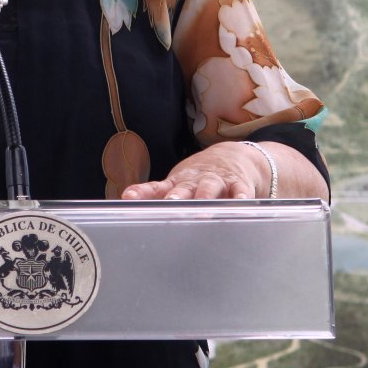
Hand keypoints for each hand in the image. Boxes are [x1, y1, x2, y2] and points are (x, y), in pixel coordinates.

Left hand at [120, 142, 260, 200]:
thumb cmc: (199, 176)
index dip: (142, 192)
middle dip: (176, 197)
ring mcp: (218, 182)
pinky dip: (241, 197)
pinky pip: (241, 192)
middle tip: (169, 205)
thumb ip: (155, 194)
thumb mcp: (177, 182)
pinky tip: (241, 203)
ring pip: (210, 188)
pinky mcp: (239, 185)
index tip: (127, 197)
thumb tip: (126, 202)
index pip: (157, 188)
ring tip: (202, 211)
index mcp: (178, 182)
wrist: (234, 156)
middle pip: (184, 188)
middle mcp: (195, 181)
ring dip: (205, 197)